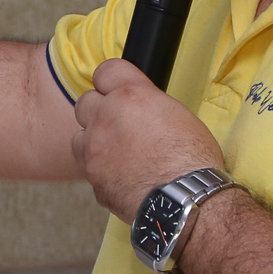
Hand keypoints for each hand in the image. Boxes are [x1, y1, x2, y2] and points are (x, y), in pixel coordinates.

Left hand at [70, 58, 225, 219]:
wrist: (186, 202)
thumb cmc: (193, 161)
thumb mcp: (179, 115)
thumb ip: (148, 105)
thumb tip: (139, 108)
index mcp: (130, 96)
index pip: (106, 71)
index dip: (113, 81)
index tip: (117, 88)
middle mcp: (106, 118)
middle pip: (85, 102)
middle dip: (100, 110)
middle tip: (119, 123)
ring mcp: (95, 150)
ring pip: (80, 136)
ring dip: (94, 141)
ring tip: (118, 152)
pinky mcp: (93, 179)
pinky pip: (90, 169)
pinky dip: (102, 170)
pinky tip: (122, 176)